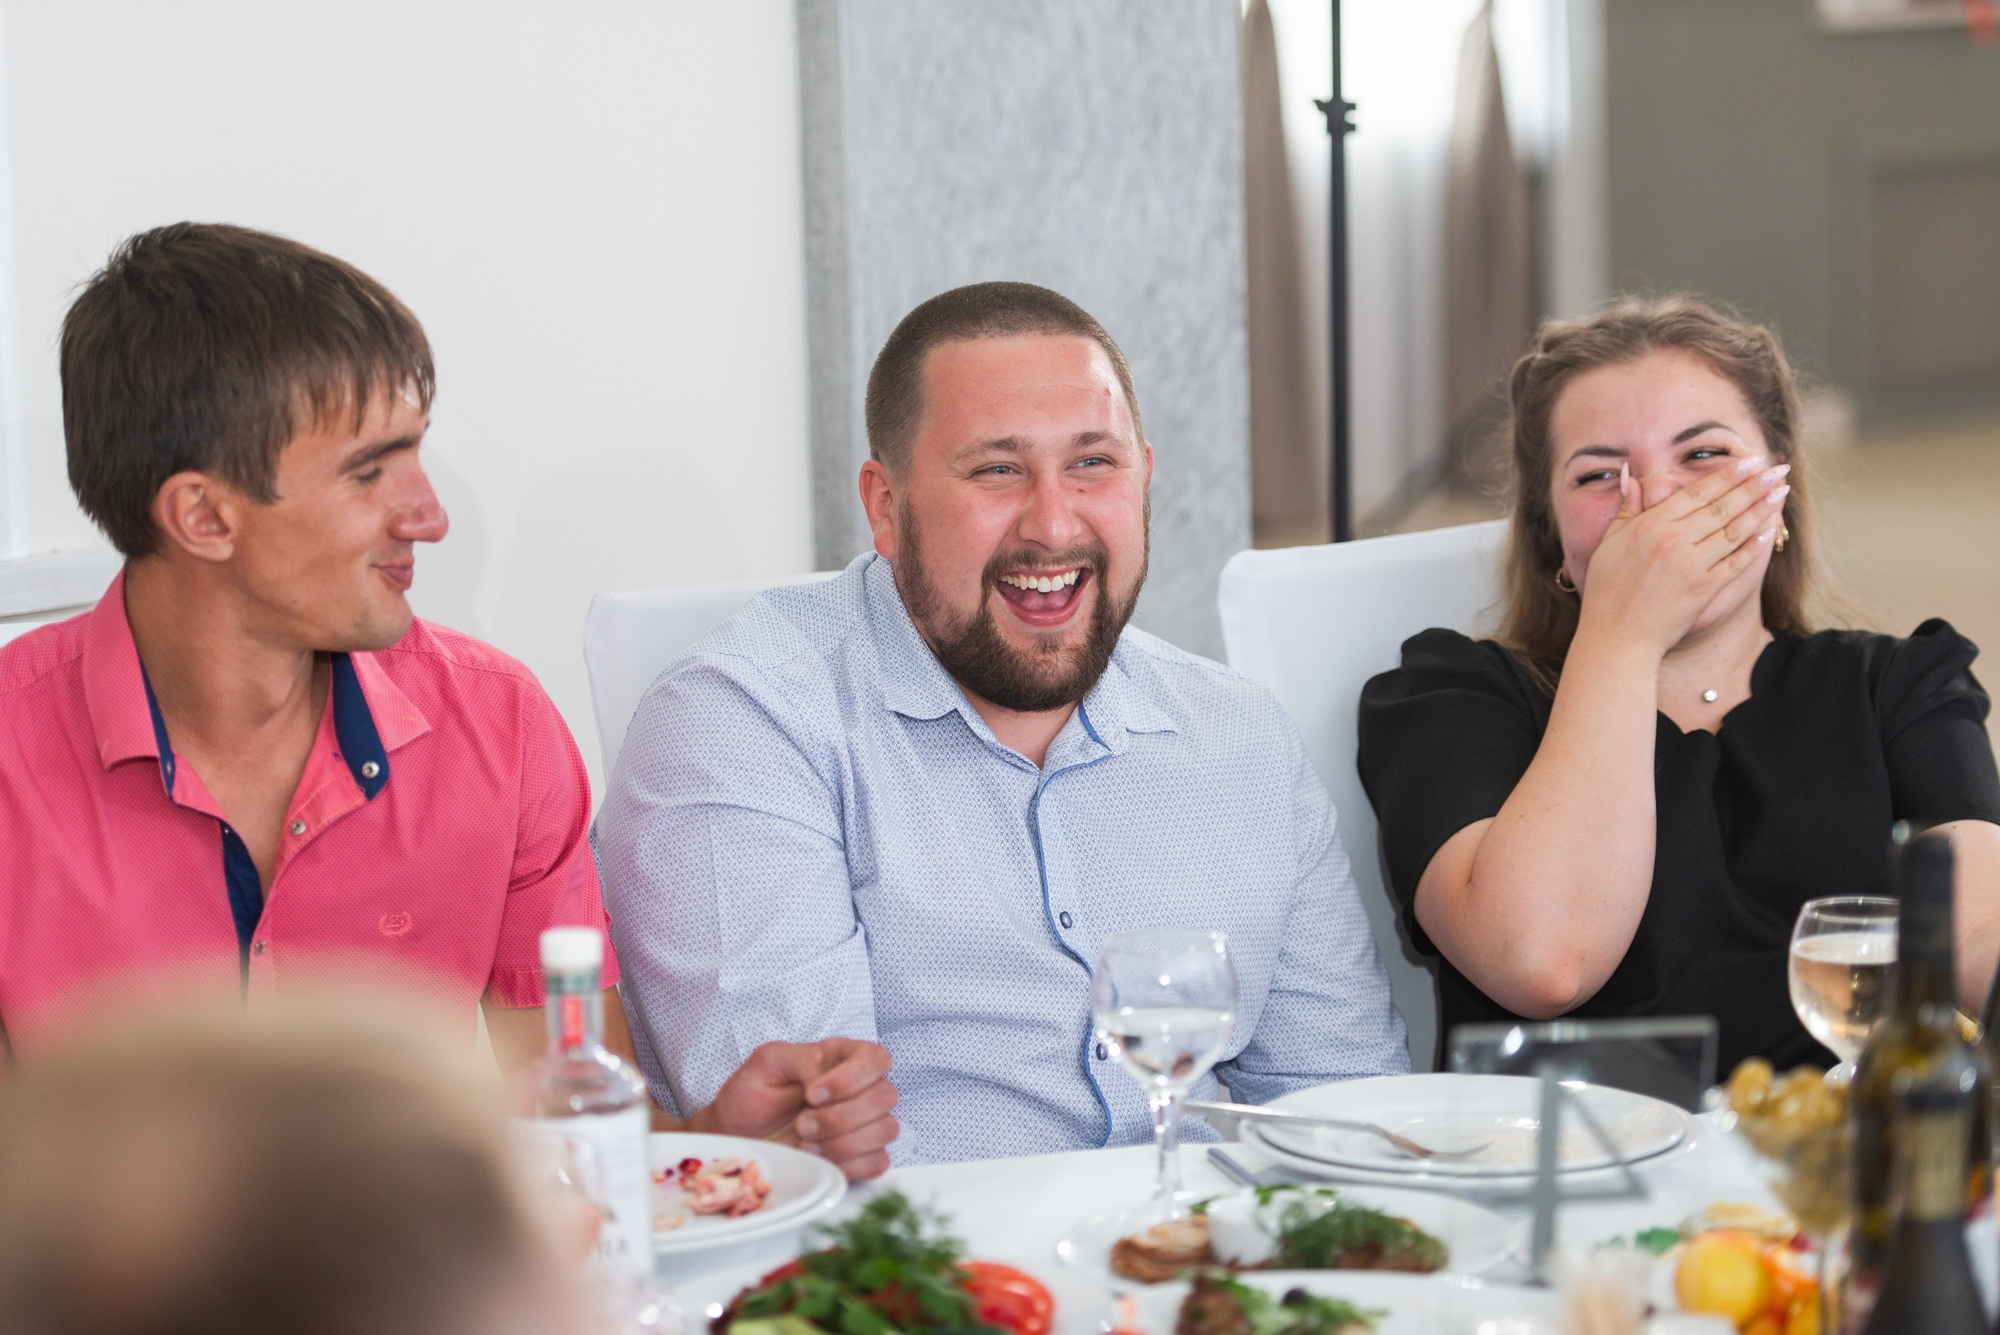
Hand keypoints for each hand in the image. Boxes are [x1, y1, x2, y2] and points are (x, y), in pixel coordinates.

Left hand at [688, 1038, 898, 1181]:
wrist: (736, 1139)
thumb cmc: (751, 1098)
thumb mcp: (767, 1064)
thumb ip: (802, 1058)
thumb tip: (825, 1075)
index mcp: (842, 1059)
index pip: (876, 1058)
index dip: (852, 1077)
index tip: (812, 1094)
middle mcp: (861, 1089)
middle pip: (885, 1096)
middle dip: (840, 1116)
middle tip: (801, 1125)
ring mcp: (865, 1125)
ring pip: (886, 1130)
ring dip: (844, 1142)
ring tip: (805, 1145)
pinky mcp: (861, 1158)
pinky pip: (878, 1162)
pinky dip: (850, 1165)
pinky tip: (820, 1161)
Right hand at [1574, 454, 1787, 654]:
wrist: (1616, 637)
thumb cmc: (1606, 591)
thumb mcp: (1608, 544)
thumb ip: (1627, 509)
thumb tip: (1633, 475)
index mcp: (1651, 526)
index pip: (1697, 492)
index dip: (1727, 475)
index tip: (1749, 461)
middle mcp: (1675, 542)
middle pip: (1723, 507)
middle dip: (1754, 486)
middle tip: (1778, 470)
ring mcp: (1692, 566)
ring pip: (1734, 531)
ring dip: (1762, 510)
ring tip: (1781, 493)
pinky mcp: (1704, 590)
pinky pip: (1736, 563)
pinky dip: (1754, 547)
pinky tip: (1768, 532)